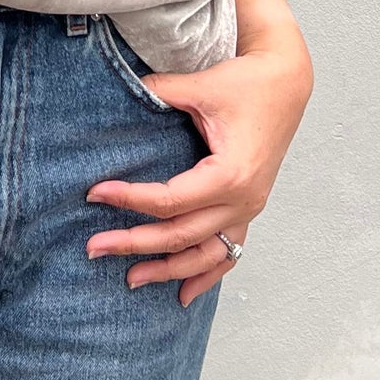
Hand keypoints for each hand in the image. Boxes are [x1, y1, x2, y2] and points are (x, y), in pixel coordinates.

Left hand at [85, 21, 312, 307]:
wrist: (287, 83)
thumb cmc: (246, 84)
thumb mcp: (200, 85)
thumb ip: (158, 92)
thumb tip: (120, 91)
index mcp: (230, 175)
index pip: (169, 200)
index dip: (129, 199)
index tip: (94, 193)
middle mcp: (243, 200)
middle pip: (181, 235)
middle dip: (134, 244)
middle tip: (93, 248)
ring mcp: (249, 209)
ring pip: (205, 255)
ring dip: (167, 271)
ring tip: (129, 279)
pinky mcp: (248, 209)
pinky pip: (228, 253)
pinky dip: (206, 276)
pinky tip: (183, 296)